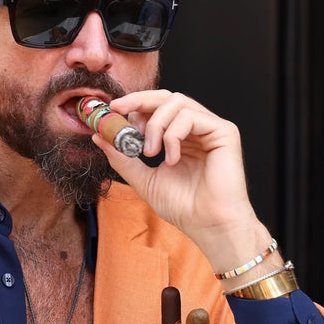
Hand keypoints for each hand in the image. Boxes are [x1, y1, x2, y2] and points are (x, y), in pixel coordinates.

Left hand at [97, 90, 272, 273]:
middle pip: (166, 97)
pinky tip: (171, 159)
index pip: (156, 108)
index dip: (134, 105)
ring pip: (177, 103)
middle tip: (119, 111)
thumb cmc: (184, 207)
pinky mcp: (224, 131)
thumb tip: (99, 137)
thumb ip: (123, 158)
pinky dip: (173, 135)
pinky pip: (191, 116)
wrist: (208, 225)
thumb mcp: (144, 180)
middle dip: (139, 100)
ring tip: (149, 152)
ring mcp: (211, 128)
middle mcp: (196, 129)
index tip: (113, 112)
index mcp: (180, 138)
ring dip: (155, 124)